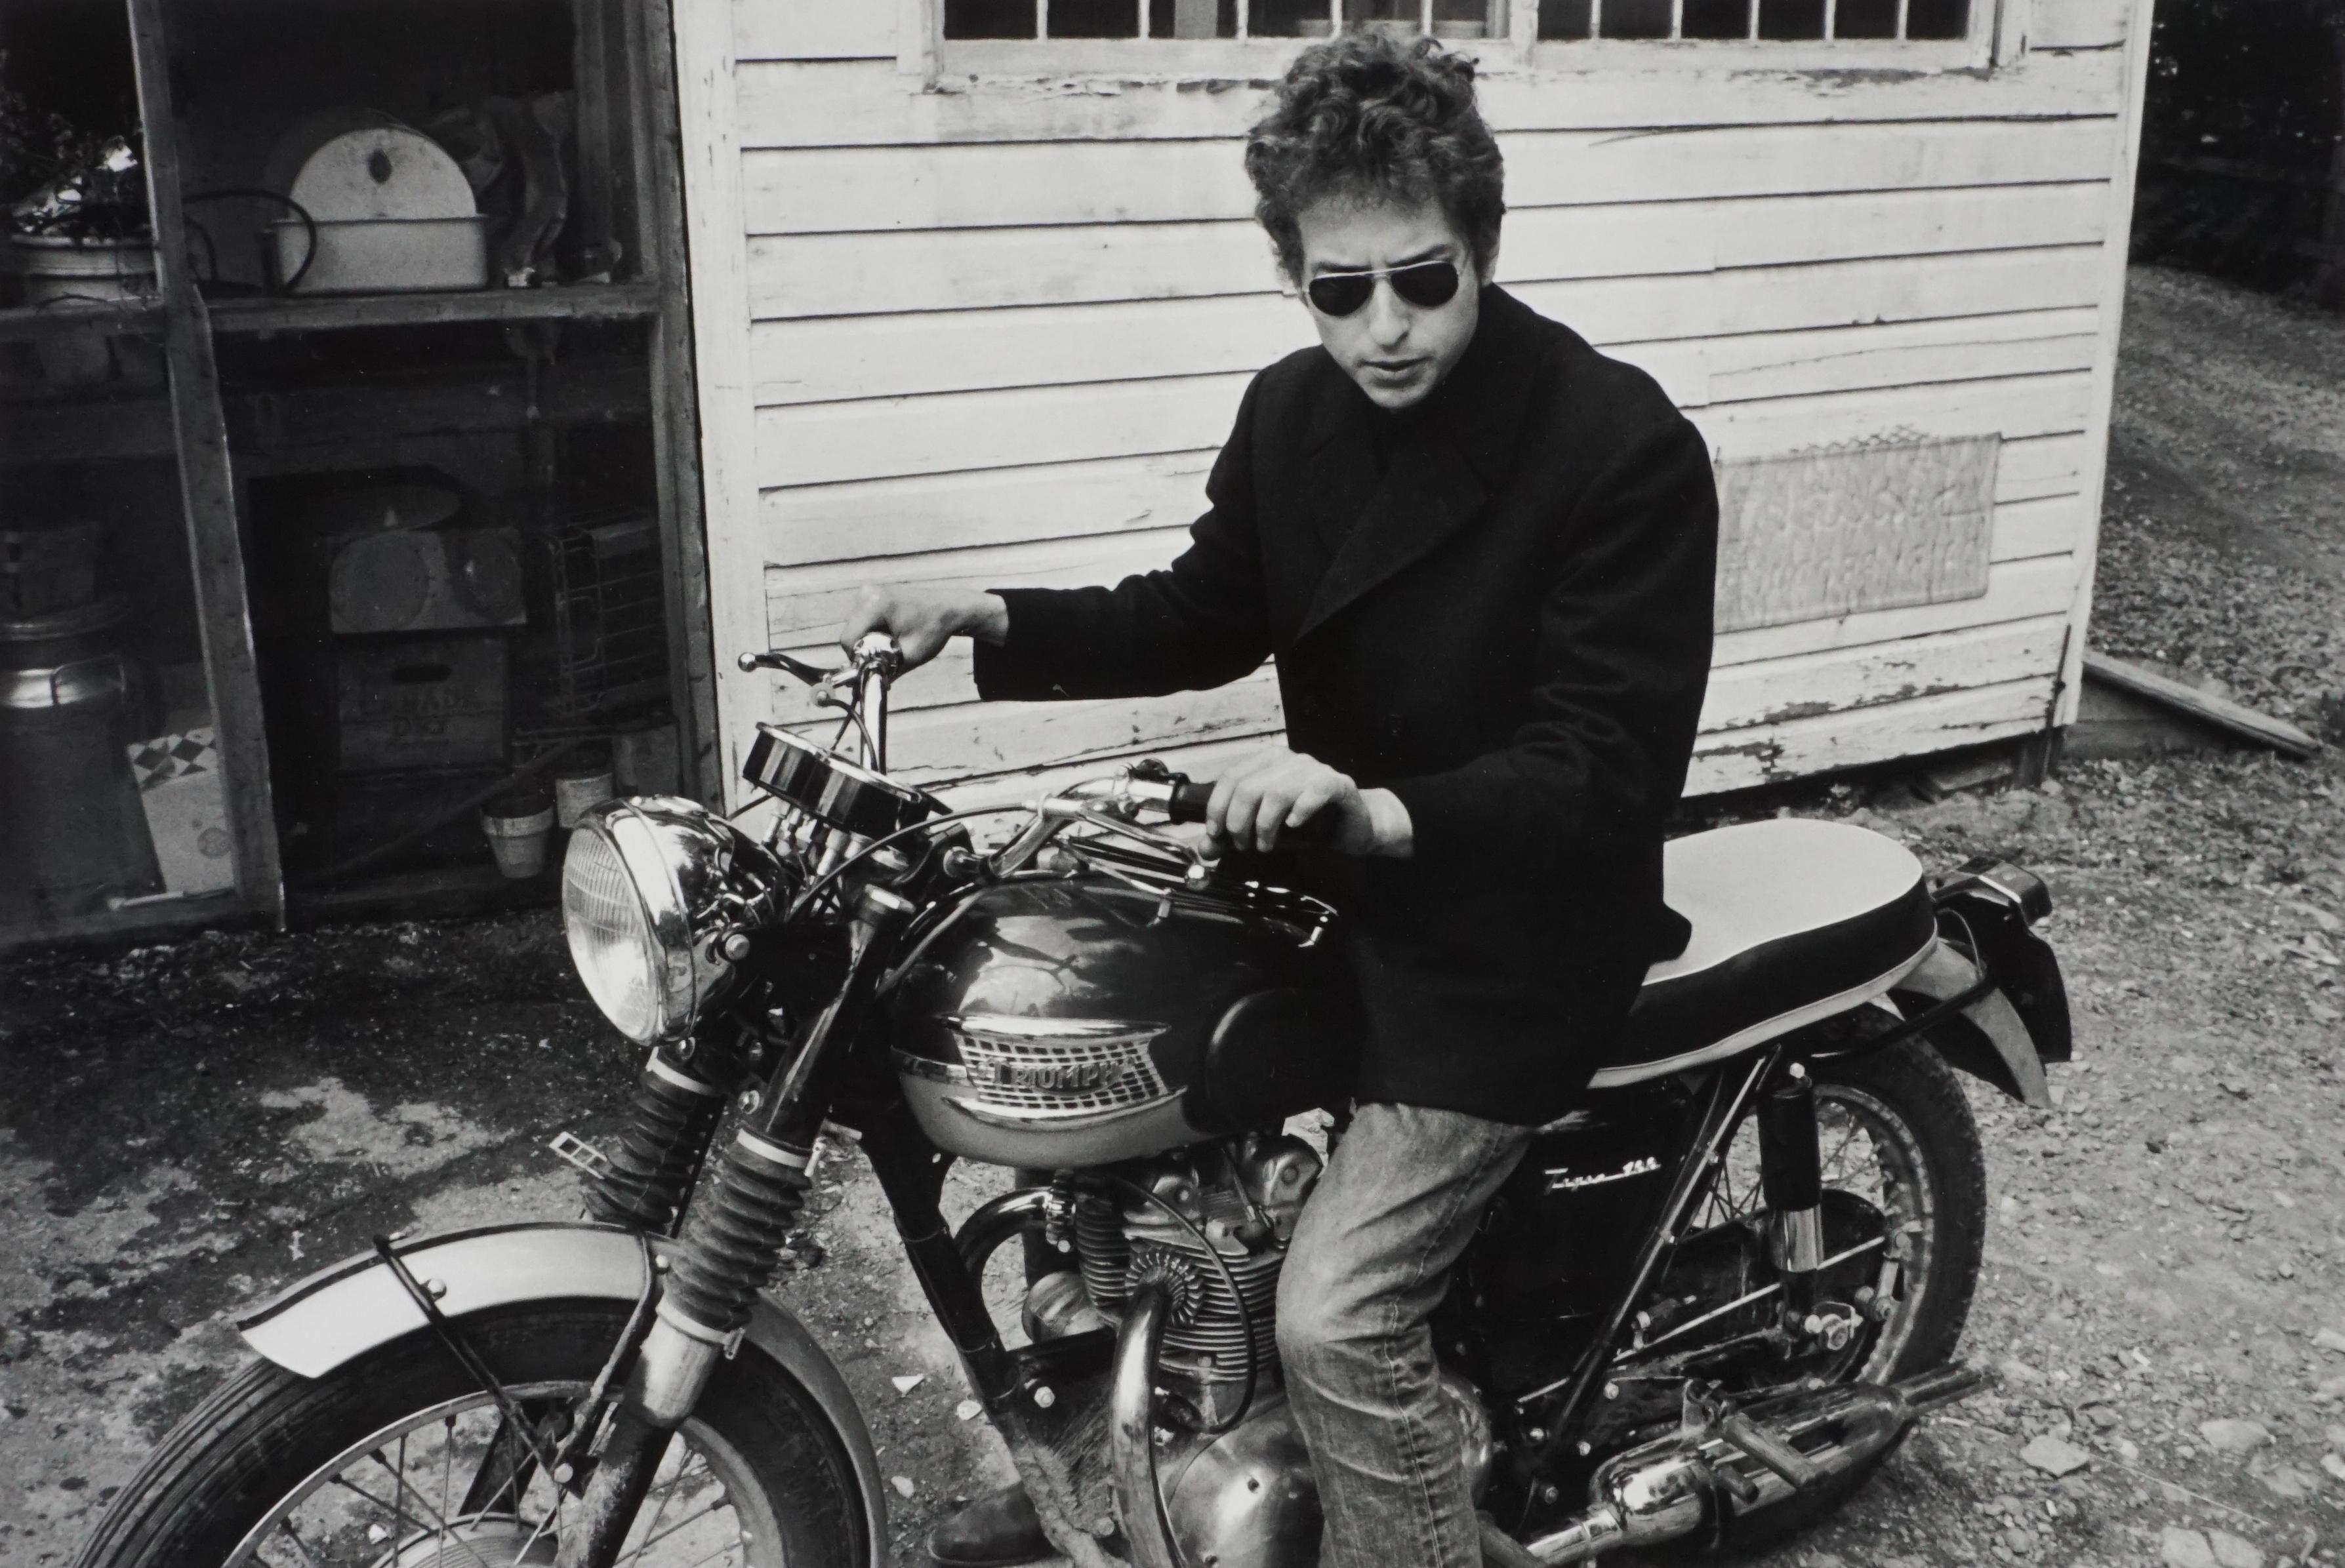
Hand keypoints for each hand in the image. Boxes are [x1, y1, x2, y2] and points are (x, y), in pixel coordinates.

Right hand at [838, 586, 1008, 669]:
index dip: (858, 658)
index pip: (848, 640)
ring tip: (893, 644)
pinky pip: (862, 621)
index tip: (875, 666)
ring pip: (855, 628)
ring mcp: (869, 592)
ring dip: (868, 642)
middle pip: (851, 634)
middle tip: (887, 657)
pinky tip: (891, 635)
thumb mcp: (911, 655)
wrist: (950, 607)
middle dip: (864, 650)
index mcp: (875, 605)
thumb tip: (865, 686)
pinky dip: (872, 632)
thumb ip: (885, 671)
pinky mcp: (872, 595)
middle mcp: (867, 594)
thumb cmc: (935, 629)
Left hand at [1204, 746, 1411, 857]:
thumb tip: (1205, 848)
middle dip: (1239, 822)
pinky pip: (1316, 790)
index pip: (1231, 776)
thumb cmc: (1308, 825)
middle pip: (1249, 787)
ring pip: (1278, 791)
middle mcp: (1289, 760)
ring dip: (1265, 824)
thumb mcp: (1266, 830)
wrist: (1354, 826)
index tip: (1216, 834)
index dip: (1218, 807)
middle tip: (1243, 846)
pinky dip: (1301, 809)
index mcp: (1267, 762)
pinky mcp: (1339, 784)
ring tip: (1266, 845)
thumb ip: (1233, 837)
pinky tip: (1294, 826)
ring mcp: (1315, 769)